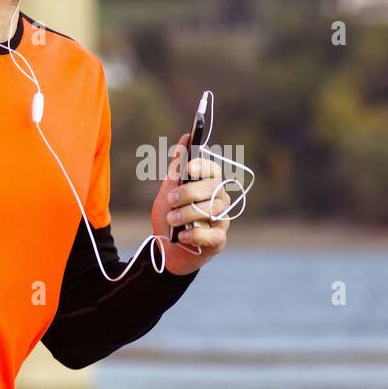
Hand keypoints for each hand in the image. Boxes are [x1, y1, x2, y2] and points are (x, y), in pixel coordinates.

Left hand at [150, 132, 231, 275]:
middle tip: (171, 200)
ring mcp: (221, 220)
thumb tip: (185, 139)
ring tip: (172, 220)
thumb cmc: (171, 217)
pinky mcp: (219, 240)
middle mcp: (219, 200)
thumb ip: (176, 169)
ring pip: (213, 210)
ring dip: (189, 214)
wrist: (166, 249)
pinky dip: (195, 235)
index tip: (188, 168)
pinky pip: (213, 234)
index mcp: (208, 185)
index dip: (202, 166)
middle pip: (213, 188)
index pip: (213, 169)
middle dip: (189, 192)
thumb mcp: (168, 191)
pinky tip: (182, 237)